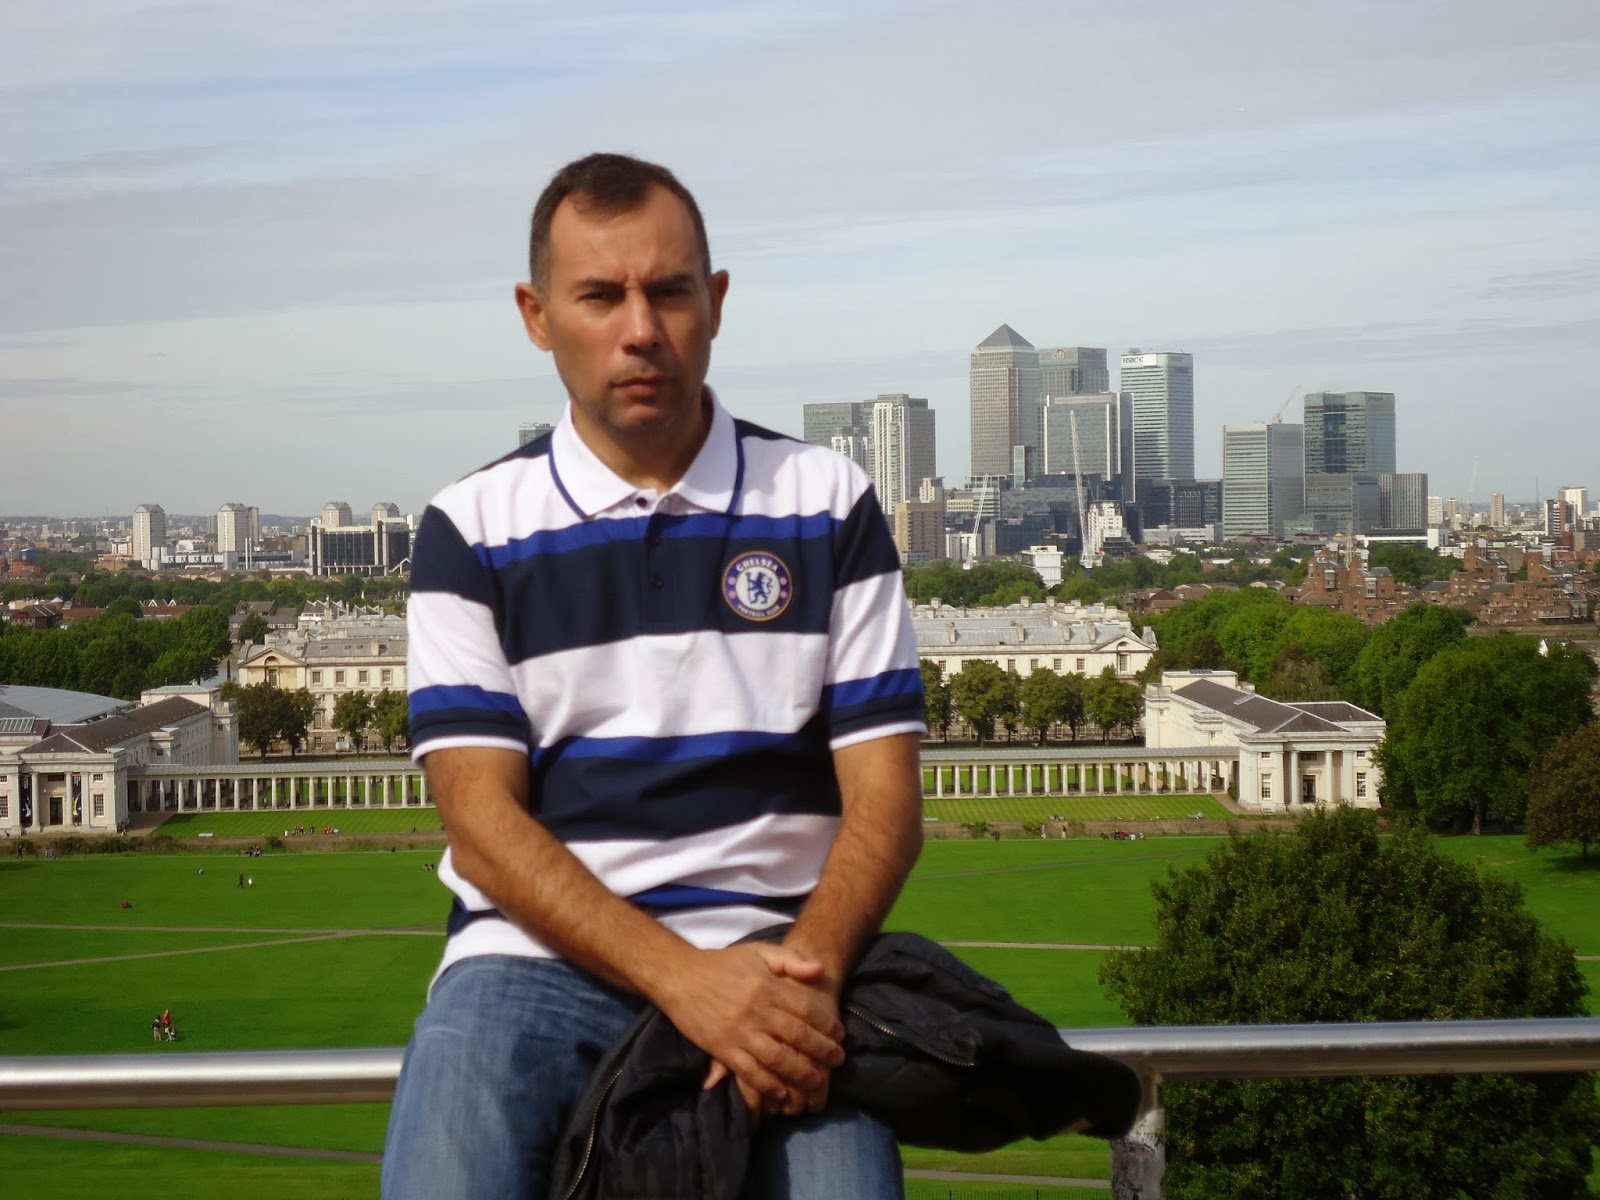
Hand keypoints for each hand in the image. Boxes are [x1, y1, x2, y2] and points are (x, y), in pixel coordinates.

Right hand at [658, 943, 843, 1107]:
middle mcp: (756, 1011)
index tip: (840, 1034)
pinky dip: (767, 1085)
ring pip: (776, 1058)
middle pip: (796, 1035)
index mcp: (766, 986)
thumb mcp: (758, 952)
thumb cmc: (722, 964)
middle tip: (838, 1060)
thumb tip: (820, 971)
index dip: (827, 1024)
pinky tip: (781, 1092)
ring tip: (816, 1080)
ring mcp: (739, 1032)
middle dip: (822, 1050)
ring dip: (800, 1072)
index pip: (805, 1009)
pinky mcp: (722, 1049)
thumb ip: (790, 959)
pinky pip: (749, 1072)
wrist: (679, 976)